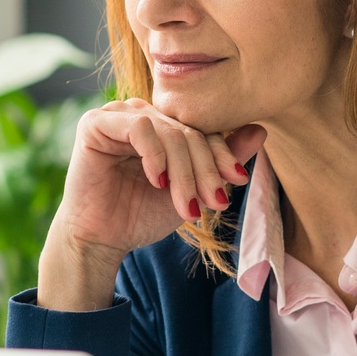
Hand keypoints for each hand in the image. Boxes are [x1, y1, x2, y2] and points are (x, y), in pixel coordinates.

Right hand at [37, 101, 266, 310]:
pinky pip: (139, 127)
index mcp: (163, 125)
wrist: (102, 240)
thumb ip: (221, 162)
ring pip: (168, 131)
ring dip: (183, 171)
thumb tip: (261, 130)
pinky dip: (155, 155)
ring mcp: (118, 115)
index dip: (223, 153)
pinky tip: (157, 181)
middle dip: (205, 171)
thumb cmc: (142, 214)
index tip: (239, 180)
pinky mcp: (95, 124)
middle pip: (188, 132)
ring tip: (186, 204)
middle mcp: (141, 114)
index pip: (202, 130)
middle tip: (214, 203)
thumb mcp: (191, 191)